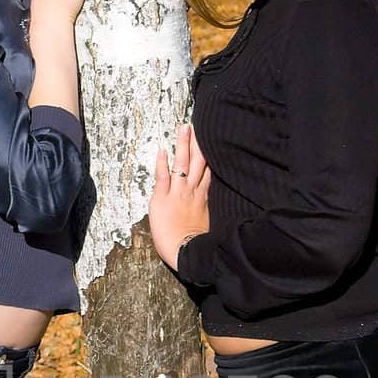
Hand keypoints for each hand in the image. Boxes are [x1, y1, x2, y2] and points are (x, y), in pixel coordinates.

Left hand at [149, 123, 209, 269]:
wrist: (188, 253)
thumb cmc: (200, 244)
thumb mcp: (211, 224)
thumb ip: (210, 210)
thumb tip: (215, 205)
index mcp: (204, 197)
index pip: (209, 171)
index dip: (211, 156)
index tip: (213, 142)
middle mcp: (192, 191)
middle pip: (198, 162)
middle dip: (198, 143)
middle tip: (199, 125)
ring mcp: (177, 193)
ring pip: (182, 164)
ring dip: (183, 145)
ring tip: (185, 128)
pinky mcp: (162, 199)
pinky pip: (162, 176)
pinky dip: (161, 162)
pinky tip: (161, 150)